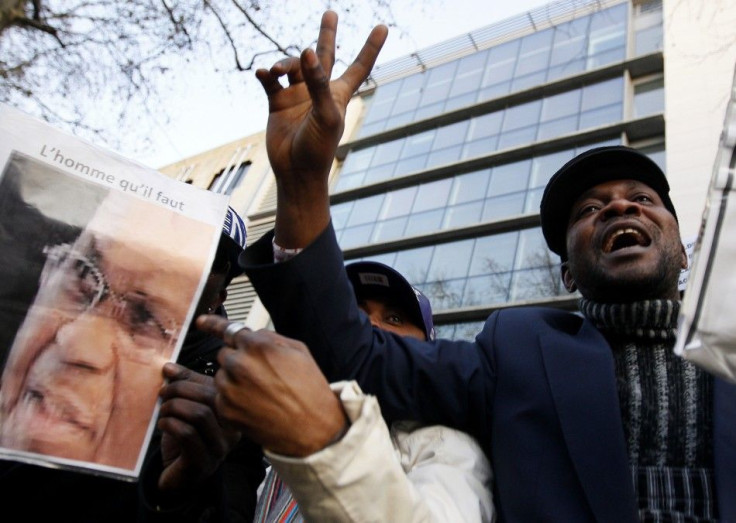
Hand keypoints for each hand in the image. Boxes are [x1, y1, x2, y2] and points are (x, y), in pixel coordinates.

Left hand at [156, 362, 240, 491]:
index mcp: (231, 415)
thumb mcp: (184, 410)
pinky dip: (171, 424)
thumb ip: (182, 387)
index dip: (190, 377)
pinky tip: (163, 424)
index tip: (168, 375)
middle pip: (210, 398)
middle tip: (162, 393)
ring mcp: (219, 449)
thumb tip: (168, 367)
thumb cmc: (182, 442)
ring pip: (200, 414)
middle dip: (181, 390)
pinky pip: (187, 434)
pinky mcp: (202, 462)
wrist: (177, 480)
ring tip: (163, 410)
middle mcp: (231, 432)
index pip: (215, 386)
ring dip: (174, 407)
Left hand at [196, 315, 348, 456]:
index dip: (213, 324)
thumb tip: (252, 335)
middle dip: (238, 361)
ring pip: (220, 376)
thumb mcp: (299, 351)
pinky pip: (220, 397)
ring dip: (233, 380)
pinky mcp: (226, 410)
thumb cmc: (309, 389)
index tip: (200, 321)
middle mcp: (240, 365)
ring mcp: (231, 389)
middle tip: (260, 375)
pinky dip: (232, 400)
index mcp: (258, 346)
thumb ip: (270, 338)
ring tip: (259, 393)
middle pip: (224, 354)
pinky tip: (254, 405)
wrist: (312, 429)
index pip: (228, 330)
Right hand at [256, 10, 387, 248]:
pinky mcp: (278, 104)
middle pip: (325, 56)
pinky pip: (270, 82)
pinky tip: (263, 73)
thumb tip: (308, 52)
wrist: (295, 172)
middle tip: (331, 13)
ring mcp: (298, 96)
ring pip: (292, 66)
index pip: (359, 65)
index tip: (382, 26)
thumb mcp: (325, 114)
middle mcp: (318, 91)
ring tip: (276, 70)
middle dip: (327, 35)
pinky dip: (265, 75)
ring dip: (284, 63)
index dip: (371, 47)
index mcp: (338, 94)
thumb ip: (318, 83)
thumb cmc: (318, 148)